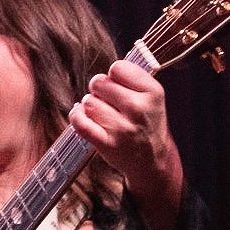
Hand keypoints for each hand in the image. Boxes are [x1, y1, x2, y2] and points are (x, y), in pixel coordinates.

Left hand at [70, 60, 182, 210]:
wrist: (152, 161)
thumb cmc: (147, 124)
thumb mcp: (152, 97)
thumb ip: (132, 79)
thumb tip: (105, 69)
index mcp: (153, 92)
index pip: (118, 68)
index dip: (114, 75)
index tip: (118, 85)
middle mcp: (139, 109)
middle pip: (99, 82)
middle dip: (99, 89)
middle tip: (108, 101)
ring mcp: (122, 128)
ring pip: (89, 102)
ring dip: (91, 105)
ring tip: (103, 113)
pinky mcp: (107, 144)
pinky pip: (80, 121)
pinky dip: (77, 116)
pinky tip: (82, 116)